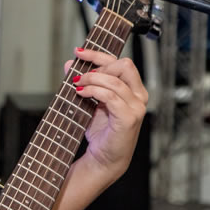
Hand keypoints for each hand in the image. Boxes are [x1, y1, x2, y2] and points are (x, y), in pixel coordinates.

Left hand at [64, 47, 147, 180]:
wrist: (103, 157)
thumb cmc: (99, 130)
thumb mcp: (89, 100)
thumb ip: (82, 80)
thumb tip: (70, 63)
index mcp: (133, 89)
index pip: (120, 62)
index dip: (98, 54)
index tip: (78, 52)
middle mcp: (139, 96)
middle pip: (123, 65)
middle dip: (97, 67)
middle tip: (79, 76)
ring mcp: (136, 108)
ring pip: (115, 81)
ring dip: (91, 79)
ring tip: (77, 85)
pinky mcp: (129, 118)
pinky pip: (111, 96)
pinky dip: (94, 91)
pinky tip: (82, 93)